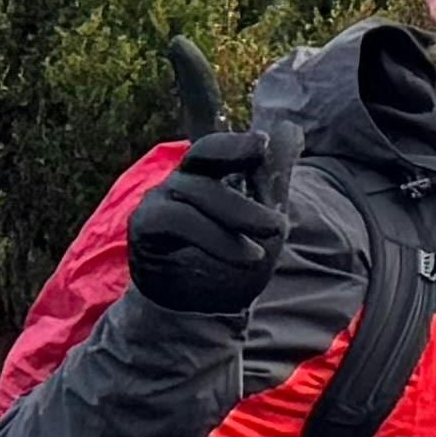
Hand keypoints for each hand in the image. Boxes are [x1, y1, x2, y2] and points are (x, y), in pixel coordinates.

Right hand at [124, 122, 291, 317]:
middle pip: (204, 156)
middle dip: (239, 164)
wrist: (205, 309)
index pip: (216, 146)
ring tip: (273, 232)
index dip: (235, 141)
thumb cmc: (231, 258)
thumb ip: (274, 174)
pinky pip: (177, 221)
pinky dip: (215, 237)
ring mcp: (159, 201)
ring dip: (238, 213)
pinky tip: (247, 255)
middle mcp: (180, 181)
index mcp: (207, 174)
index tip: (263, 142)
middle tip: (277, 193)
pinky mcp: (145, 228)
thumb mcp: (264, 217)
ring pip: (196, 192)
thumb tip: (290, 128)